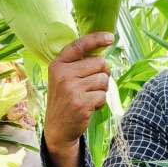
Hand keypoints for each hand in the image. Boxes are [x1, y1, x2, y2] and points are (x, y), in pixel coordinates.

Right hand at [43, 31, 112, 157]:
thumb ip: (77, 66)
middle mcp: (63, 74)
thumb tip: (103, 56)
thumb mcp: (63, 79)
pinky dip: (100, 102)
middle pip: (99, 63)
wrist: (58, 129)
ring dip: (102, 90)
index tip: (110, 37)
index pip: (79, 45)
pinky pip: (103, 95)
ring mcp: (71, 89)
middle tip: (93, 85)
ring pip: (104, 80)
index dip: (96, 39)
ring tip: (89, 97)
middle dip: (102, 74)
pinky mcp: (81, 103)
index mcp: (57, 65)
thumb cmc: (65, 100)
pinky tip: (90, 107)